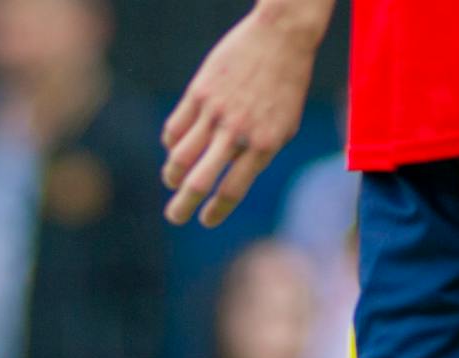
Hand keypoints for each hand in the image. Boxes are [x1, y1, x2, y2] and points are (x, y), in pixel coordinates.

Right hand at [161, 2, 327, 226]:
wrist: (281, 36)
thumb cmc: (287, 84)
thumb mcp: (286, 126)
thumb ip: (261, 154)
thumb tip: (230, 179)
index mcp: (264, 145)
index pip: (231, 190)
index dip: (215, 212)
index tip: (205, 221)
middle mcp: (237, 132)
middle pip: (200, 182)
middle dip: (182, 206)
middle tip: (174, 217)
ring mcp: (215, 112)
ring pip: (180, 157)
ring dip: (173, 176)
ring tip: (172, 182)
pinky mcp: (199, 92)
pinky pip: (176, 127)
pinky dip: (171, 144)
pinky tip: (175, 149)